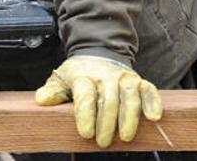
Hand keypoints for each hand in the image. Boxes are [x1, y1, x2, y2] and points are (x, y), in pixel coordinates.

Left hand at [34, 55, 162, 147]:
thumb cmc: (78, 74)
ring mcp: (124, 78)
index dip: (86, 114)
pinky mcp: (139, 81)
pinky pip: (148, 90)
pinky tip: (153, 117)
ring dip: (129, 118)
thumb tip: (42, 99)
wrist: (98, 54)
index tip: (85, 132)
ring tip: (125, 136)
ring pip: (129, 97)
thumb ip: (53, 91)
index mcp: (84, 76)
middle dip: (106, 123)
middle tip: (102, 142)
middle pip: (108, 100)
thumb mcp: (61, 79)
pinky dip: (152, 103)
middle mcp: (106, 76)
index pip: (86, 95)